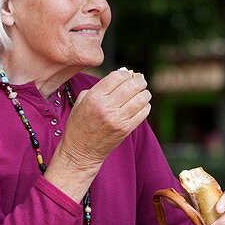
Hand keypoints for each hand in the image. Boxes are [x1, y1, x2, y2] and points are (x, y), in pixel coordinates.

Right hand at [44, 69, 150, 201]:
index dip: (125, 73)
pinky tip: (141, 106)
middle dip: (139, 81)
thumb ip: (98, 88)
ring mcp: (117, 119)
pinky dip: (145, 106)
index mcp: (94, 97)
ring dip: (145, 93)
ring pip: (141, 98)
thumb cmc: (80, 125)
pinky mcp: (126, 129)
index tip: (127, 75)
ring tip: (143, 93)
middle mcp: (106, 107)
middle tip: (140, 81)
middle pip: (132, 85)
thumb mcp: (82, 101)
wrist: (81, 152)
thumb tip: (120, 77)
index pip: (117, 76)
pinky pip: (143, 112)